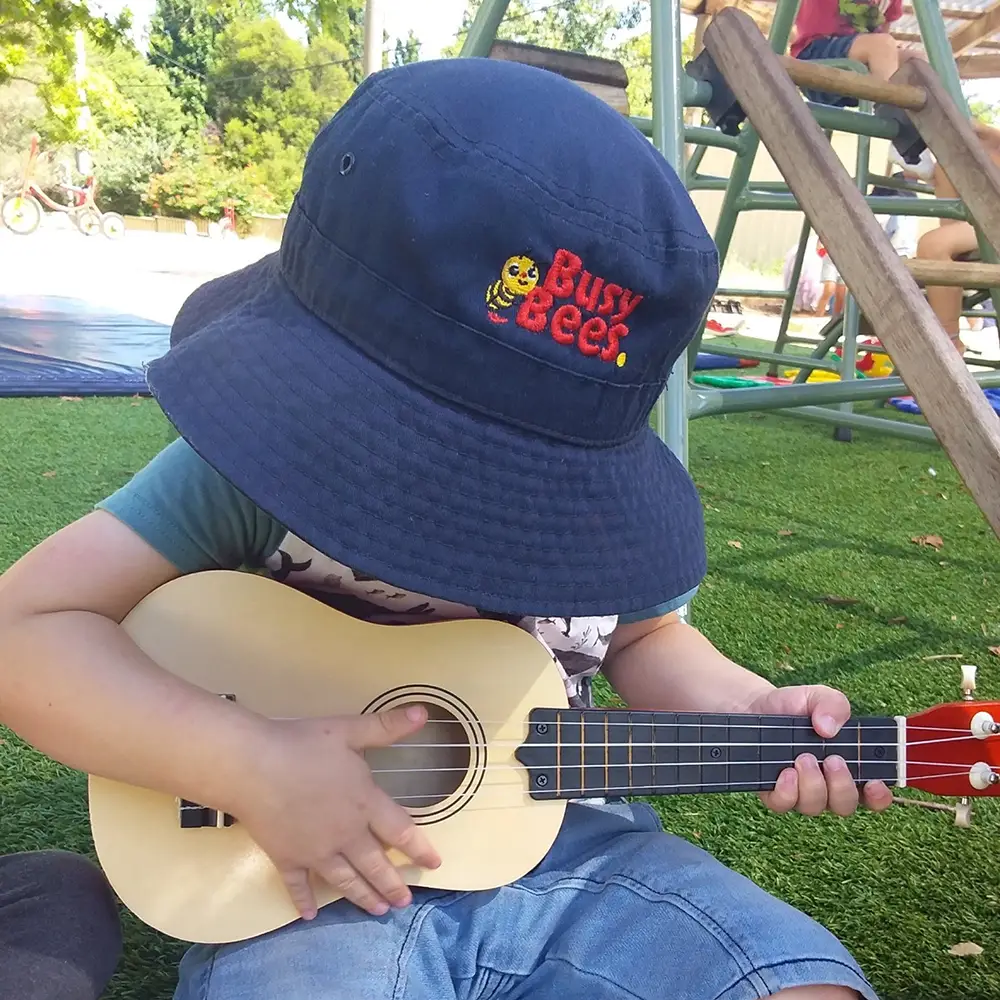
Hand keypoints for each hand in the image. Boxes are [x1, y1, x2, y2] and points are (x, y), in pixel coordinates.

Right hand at [232, 704, 441, 919]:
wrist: (254, 767)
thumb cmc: (303, 745)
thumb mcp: (349, 730)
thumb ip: (387, 726)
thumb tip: (424, 712)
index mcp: (364, 803)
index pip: (401, 831)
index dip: (420, 848)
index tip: (435, 864)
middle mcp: (345, 835)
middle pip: (375, 865)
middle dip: (392, 885)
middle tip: (406, 902)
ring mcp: (315, 852)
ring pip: (345, 880)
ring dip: (363, 897)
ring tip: (379, 911)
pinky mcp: (287, 858)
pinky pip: (298, 885)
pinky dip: (305, 901)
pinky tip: (310, 916)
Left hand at [743, 684, 892, 817]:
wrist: (756, 706)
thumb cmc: (795, 706)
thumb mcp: (817, 696)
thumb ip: (832, 704)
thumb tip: (829, 728)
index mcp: (848, 767)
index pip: (872, 795)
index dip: (879, 797)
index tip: (874, 783)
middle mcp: (827, 786)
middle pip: (845, 805)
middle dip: (841, 786)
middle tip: (832, 759)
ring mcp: (800, 792)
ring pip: (815, 807)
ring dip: (813, 785)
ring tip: (803, 758)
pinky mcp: (774, 792)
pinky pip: (784, 805)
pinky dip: (788, 792)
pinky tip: (786, 772)